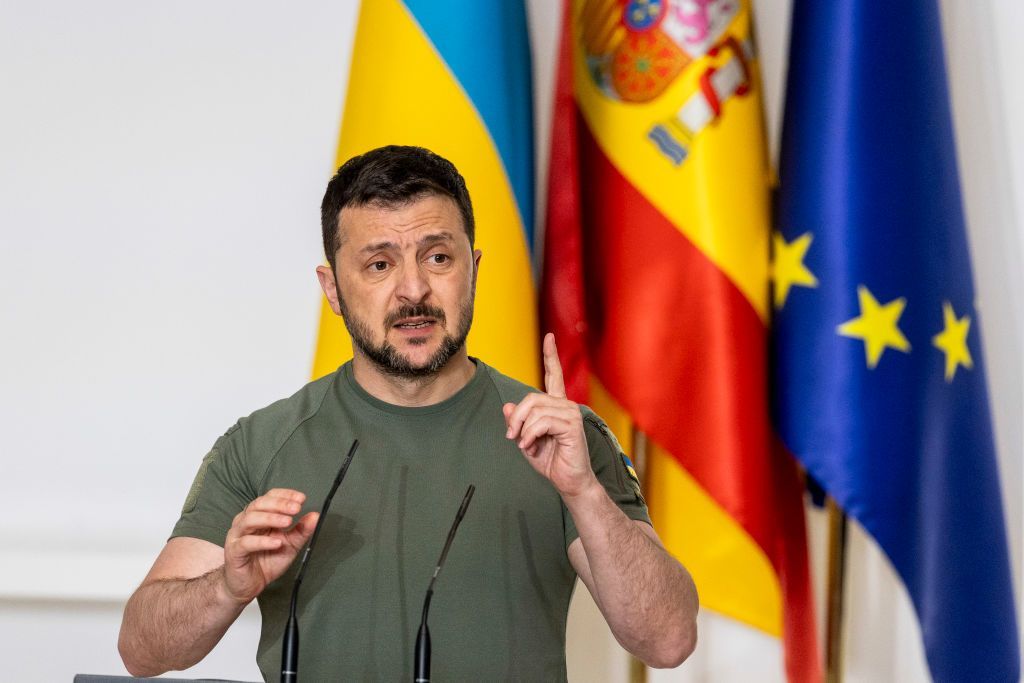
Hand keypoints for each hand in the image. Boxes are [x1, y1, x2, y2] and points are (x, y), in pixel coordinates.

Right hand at [221, 488, 317, 603]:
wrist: (249, 585)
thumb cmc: (267, 561)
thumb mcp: (290, 545)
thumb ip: (301, 531)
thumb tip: (315, 516)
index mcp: (259, 516)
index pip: (269, 497)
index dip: (285, 495)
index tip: (301, 499)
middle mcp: (245, 521)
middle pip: (259, 504)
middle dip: (279, 504)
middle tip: (296, 508)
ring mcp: (237, 536)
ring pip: (250, 519)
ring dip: (271, 518)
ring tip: (288, 522)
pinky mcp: (233, 552)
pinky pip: (245, 543)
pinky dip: (262, 541)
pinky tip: (276, 542)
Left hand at [503, 333, 597, 497]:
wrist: (569, 482)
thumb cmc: (551, 461)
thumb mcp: (526, 440)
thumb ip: (518, 422)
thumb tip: (508, 406)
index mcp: (557, 406)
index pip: (554, 375)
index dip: (550, 355)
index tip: (549, 337)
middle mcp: (566, 405)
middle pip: (531, 398)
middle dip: (516, 418)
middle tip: (511, 436)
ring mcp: (571, 414)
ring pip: (535, 410)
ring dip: (523, 430)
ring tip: (525, 445)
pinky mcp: (572, 425)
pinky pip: (542, 422)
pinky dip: (530, 435)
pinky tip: (530, 447)